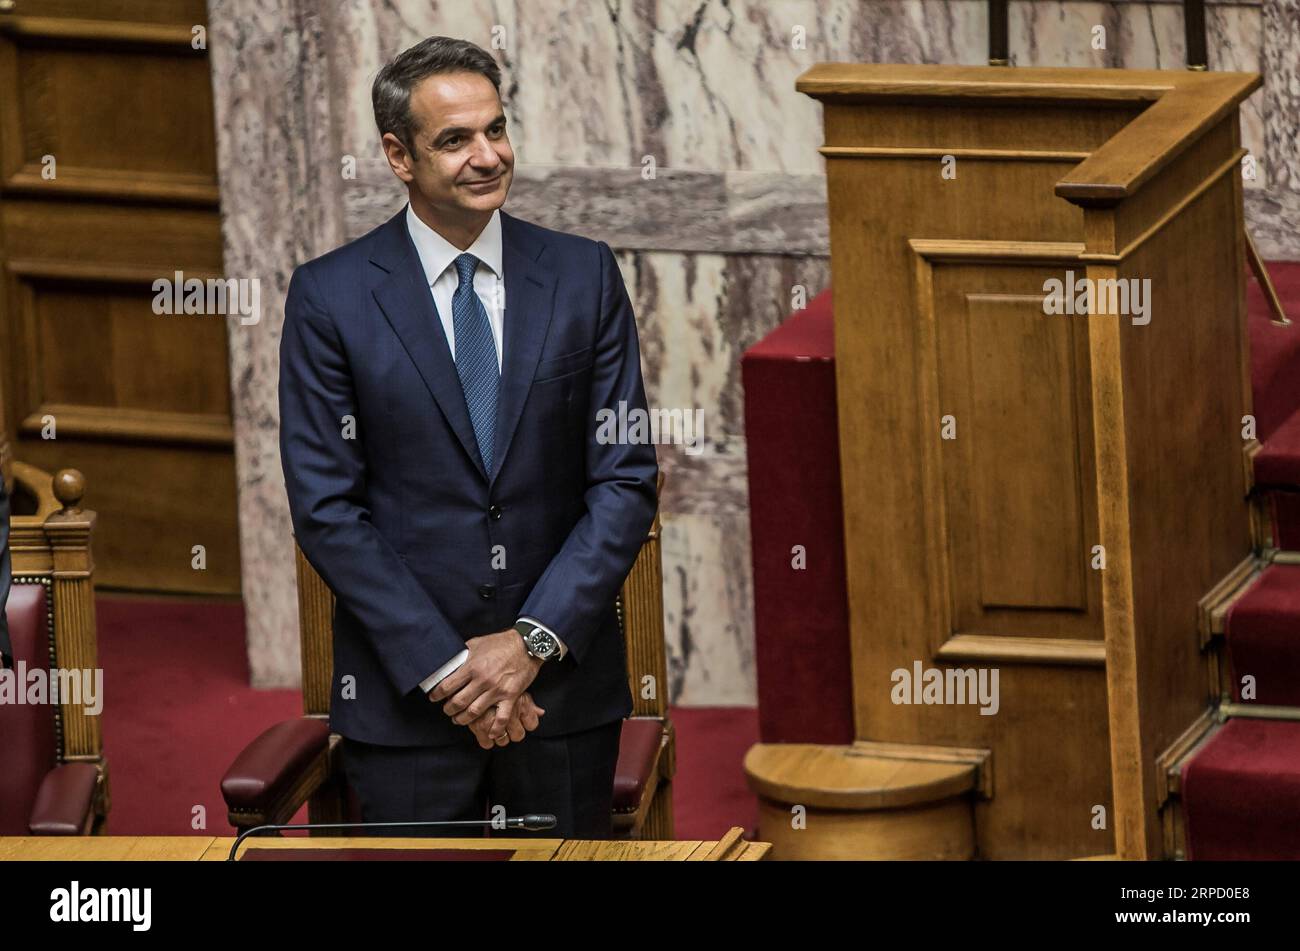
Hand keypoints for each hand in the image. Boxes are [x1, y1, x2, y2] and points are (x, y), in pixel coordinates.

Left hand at [428, 628, 542, 739]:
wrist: (527, 644)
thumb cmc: (501, 643)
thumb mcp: (477, 643)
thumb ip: (463, 654)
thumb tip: (449, 660)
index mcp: (472, 666)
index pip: (447, 686)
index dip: (437, 694)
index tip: (434, 697)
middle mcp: (482, 680)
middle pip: (458, 702)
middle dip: (448, 710)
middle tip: (447, 710)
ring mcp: (496, 690)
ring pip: (474, 712)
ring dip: (463, 719)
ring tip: (459, 720)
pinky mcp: (510, 696)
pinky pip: (501, 717)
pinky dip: (496, 728)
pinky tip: (491, 734)